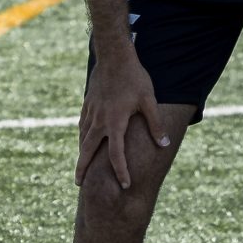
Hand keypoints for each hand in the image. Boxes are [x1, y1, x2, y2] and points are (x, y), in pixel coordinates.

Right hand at [77, 47, 167, 190]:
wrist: (114, 58)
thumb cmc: (135, 79)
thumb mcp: (149, 101)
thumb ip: (155, 124)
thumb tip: (163, 144)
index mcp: (115, 123)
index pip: (116, 154)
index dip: (121, 171)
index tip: (125, 185)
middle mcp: (99, 121)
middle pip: (88, 151)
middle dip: (83, 169)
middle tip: (79, 185)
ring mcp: (90, 113)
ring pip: (83, 139)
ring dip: (81, 155)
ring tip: (80, 168)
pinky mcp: (87, 106)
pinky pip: (82, 127)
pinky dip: (82, 138)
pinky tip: (83, 143)